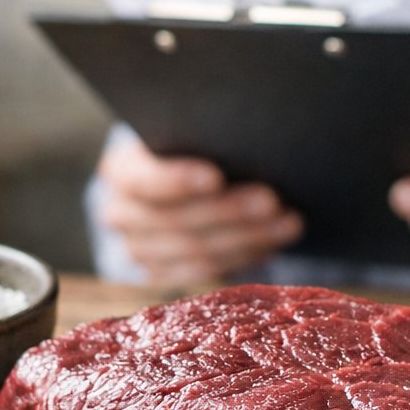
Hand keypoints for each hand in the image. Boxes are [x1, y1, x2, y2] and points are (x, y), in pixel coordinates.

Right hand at [97, 140, 301, 283]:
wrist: (169, 184)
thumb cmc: (187, 149)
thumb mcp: (186, 135)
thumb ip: (204, 137)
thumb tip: (249, 137)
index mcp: (121, 172)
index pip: (145, 180)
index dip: (180, 180)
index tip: (217, 177)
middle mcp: (122, 214)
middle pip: (177, 221)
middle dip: (230, 212)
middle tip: (272, 201)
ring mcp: (140, 250)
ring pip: (197, 252)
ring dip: (249, 237)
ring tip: (287, 223)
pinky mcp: (163, 275)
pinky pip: (207, 272)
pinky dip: (244, 256)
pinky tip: (272, 242)